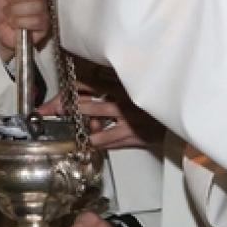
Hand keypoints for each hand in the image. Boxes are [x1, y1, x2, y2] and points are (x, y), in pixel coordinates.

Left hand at [38, 82, 163, 149]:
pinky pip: (109, 140)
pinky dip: (95, 142)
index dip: (71, 87)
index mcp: (123, 85)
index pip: (90, 83)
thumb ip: (117, 86)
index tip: (58, 92)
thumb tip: (95, 85)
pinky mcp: (134, 136)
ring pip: (95, 121)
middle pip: (86, 101)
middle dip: (64, 106)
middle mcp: (123, 100)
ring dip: (78, 125)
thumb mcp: (138, 87)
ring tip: (66, 127)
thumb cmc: (157, 101)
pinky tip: (86, 143)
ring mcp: (128, 119)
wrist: (179, 115)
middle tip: (47, 110)